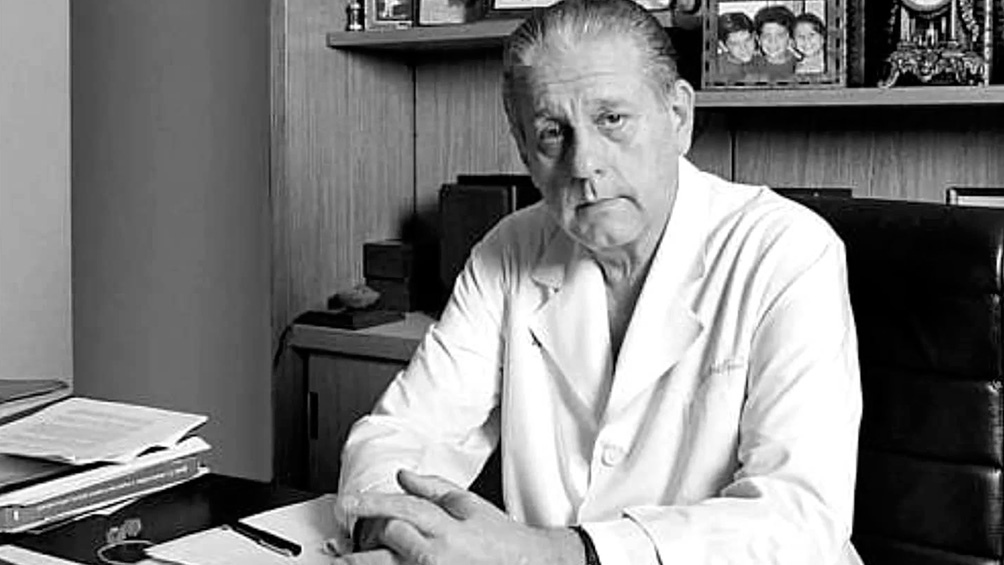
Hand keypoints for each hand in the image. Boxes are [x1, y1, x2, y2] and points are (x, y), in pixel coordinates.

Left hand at [332, 469, 581, 564]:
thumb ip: (432, 488)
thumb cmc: (498, 537)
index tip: (349, 502)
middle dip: (374, 531)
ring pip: (390, 564)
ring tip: (343, 560)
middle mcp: (438, 552)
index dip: (372, 503)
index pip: (403, 507)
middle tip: (346, 531)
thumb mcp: (468, 504)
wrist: (526, 563)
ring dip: (368, 560)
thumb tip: (402, 476)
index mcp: (447, 525)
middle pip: (393, 535)